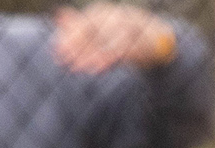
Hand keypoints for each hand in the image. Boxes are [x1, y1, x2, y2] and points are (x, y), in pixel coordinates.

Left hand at [53, 4, 176, 73]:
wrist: (157, 38)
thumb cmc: (121, 35)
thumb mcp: (100, 30)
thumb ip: (80, 25)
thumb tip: (59, 16)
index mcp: (104, 12)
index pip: (84, 23)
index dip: (70, 37)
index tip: (57, 51)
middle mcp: (118, 16)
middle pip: (95, 30)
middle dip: (78, 46)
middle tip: (64, 61)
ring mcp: (134, 27)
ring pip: (111, 39)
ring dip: (94, 54)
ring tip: (79, 68)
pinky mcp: (145, 42)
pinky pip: (126, 50)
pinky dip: (110, 58)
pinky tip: (98, 69)